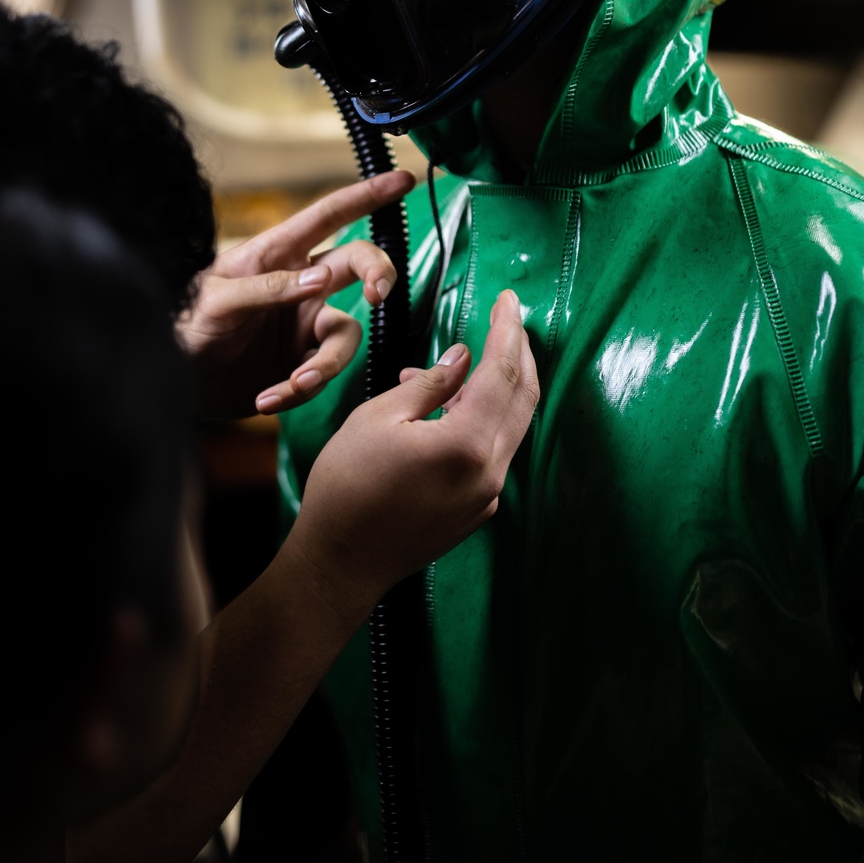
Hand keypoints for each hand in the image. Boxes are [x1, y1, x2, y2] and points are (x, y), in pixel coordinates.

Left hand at [177, 171, 414, 418]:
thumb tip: (322, 278)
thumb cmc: (184, 324)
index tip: (404, 180)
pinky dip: (298, 391)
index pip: (329, 216)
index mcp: (277, 254)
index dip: (367, 196)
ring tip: (296, 384)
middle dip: (378, 277)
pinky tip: (267, 399)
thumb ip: (268, 287)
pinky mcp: (301, 365)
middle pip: (358, 267)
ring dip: (325, 363)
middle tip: (377, 295)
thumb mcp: (217, 299)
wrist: (173, 381)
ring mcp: (303, 326)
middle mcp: (300, 286)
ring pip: (346, 335)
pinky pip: (321, 376)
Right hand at [290, 290, 538, 620]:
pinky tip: (441, 411)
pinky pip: (490, 452)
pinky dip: (477, 421)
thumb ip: (431, 384)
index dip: (507, 330)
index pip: (504, 372)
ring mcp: (487, 496)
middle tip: (506, 318)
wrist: (340, 562)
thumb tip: (465, 356)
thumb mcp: (378, 418)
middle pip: (523, 398)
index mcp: (466, 444)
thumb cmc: (347, 487)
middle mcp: (489, 472)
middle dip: (518, 353)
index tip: (508, 300)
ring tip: (448, 369)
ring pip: (508, 425)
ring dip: (492, 387)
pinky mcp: (477, 510)